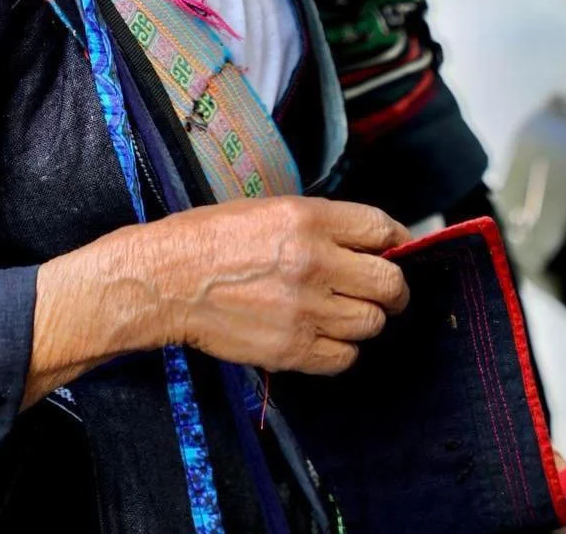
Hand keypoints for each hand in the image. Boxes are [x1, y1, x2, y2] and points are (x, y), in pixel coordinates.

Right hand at [157, 196, 410, 375]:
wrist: (167, 279)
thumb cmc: (210, 238)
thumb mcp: (268, 208)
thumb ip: (321, 225)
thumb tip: (365, 243)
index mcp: (307, 219)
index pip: (382, 229)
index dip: (398, 241)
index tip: (397, 249)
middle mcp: (313, 262)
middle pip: (390, 284)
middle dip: (393, 289)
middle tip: (384, 291)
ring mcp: (304, 309)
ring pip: (371, 323)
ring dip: (364, 319)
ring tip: (342, 312)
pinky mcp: (291, 349)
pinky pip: (344, 357)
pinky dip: (341, 350)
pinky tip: (322, 335)